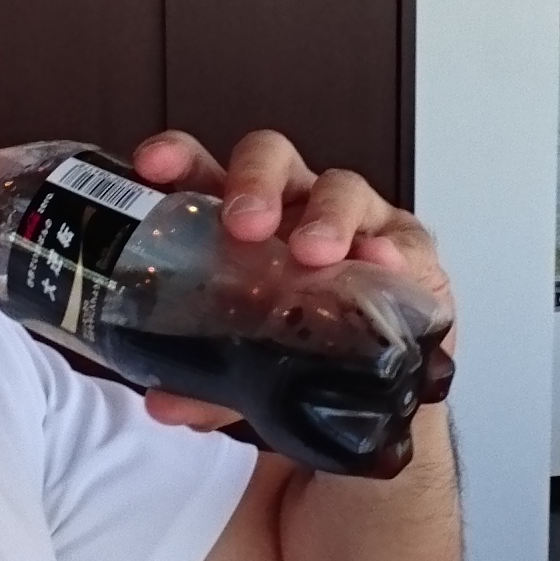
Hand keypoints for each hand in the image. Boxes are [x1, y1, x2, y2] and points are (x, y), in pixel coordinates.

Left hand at [129, 129, 454, 431]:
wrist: (371, 398)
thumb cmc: (297, 352)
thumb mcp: (243, 374)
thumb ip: (205, 384)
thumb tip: (164, 402)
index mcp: (239, 221)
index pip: (201, 171)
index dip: (176, 157)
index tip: (153, 166)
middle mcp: (293, 206)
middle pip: (270, 159)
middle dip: (254, 181)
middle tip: (245, 225)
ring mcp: (352, 220)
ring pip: (339, 188)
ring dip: (325, 217)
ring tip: (315, 253)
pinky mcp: (406, 247)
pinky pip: (402, 239)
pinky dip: (391, 249)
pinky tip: (381, 262)